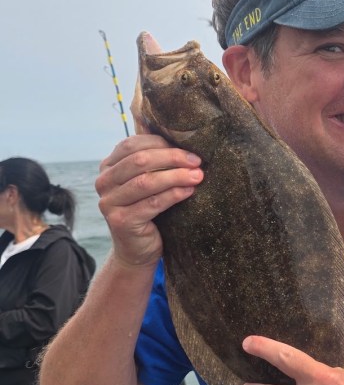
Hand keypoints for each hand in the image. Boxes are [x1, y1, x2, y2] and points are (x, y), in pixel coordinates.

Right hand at [95, 135, 203, 267]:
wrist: (137, 250)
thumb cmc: (147, 211)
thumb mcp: (147, 182)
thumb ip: (154, 161)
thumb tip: (180, 135)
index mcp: (108, 167)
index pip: (132, 145)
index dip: (161, 143)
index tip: (189, 149)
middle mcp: (103, 183)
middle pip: (140, 161)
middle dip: (172, 158)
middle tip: (197, 161)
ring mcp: (109, 203)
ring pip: (146, 182)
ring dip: (176, 176)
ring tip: (198, 176)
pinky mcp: (120, 221)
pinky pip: (152, 203)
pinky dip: (173, 195)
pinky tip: (189, 191)